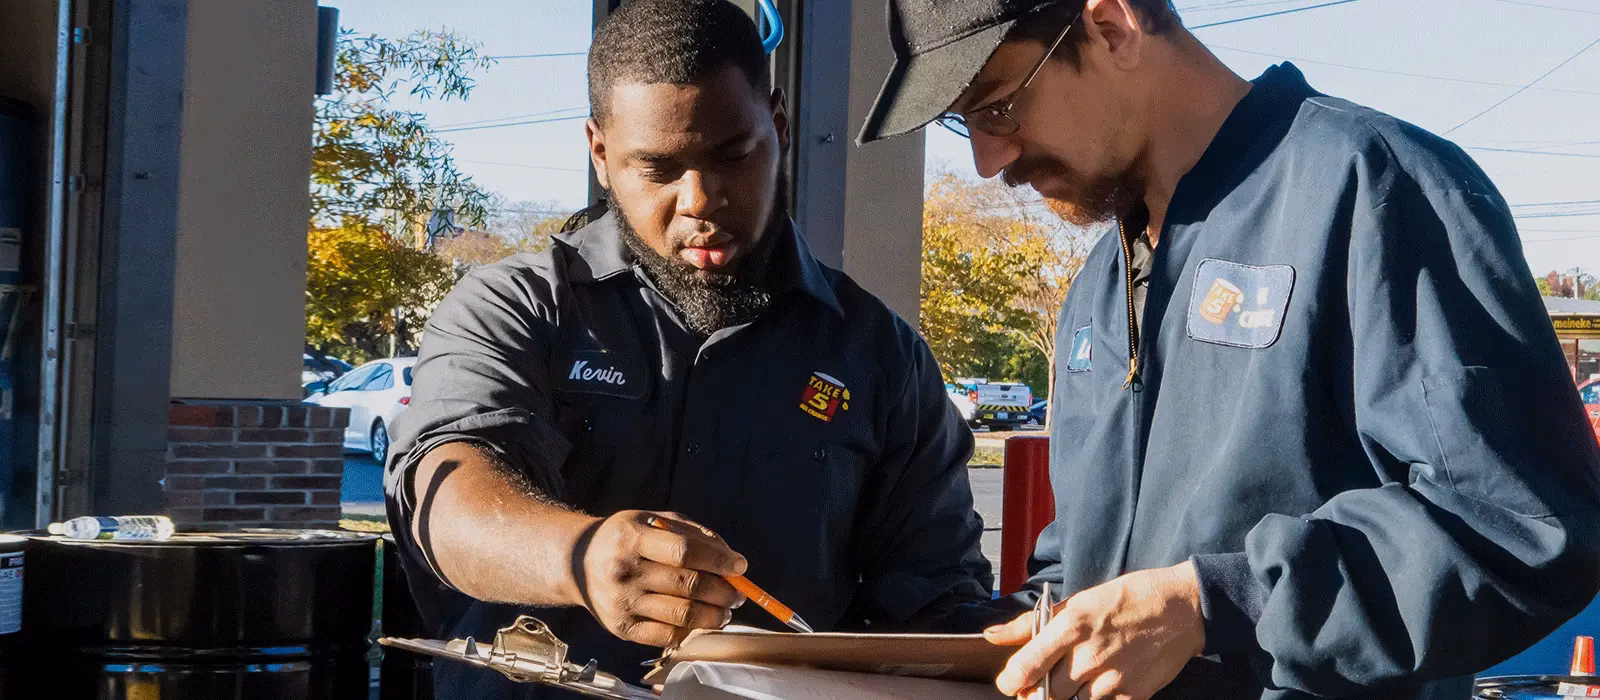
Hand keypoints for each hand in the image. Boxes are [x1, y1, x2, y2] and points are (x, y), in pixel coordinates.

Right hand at [578, 510, 748, 647]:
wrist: (576, 562)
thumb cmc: (623, 538)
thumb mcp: (652, 520)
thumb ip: (692, 532)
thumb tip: (728, 556)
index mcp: (633, 537)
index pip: (685, 552)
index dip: (718, 561)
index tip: (739, 566)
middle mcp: (625, 571)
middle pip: (688, 585)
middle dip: (723, 592)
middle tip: (738, 594)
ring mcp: (623, 602)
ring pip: (683, 615)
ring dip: (714, 615)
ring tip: (725, 611)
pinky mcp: (622, 628)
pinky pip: (667, 636)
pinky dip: (691, 631)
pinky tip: (699, 622)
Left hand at [986, 562, 1205, 699]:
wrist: (1183, 608)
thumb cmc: (1127, 599)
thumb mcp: (1076, 601)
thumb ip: (1029, 623)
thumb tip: (992, 635)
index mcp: (1070, 627)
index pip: (1025, 667)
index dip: (1011, 681)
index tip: (1010, 682)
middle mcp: (1088, 656)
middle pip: (1045, 694)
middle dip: (1038, 691)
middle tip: (1043, 681)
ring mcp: (1112, 680)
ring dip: (1068, 695)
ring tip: (1077, 677)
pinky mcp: (1134, 696)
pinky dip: (1096, 699)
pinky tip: (1101, 683)